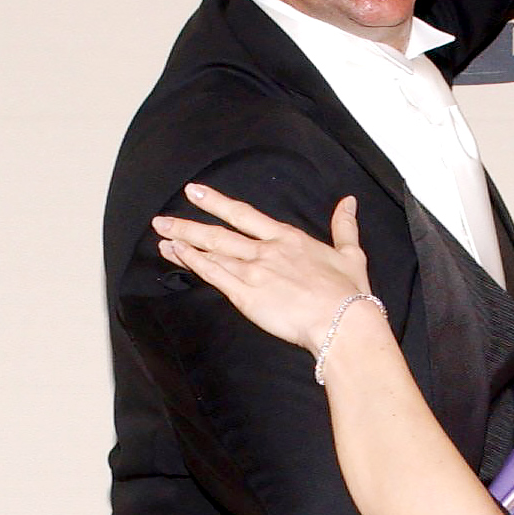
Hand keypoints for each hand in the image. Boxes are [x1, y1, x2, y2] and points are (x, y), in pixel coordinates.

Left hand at [153, 185, 372, 356]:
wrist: (342, 322)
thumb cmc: (349, 294)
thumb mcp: (351, 255)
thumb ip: (345, 227)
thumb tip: (349, 202)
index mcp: (288, 239)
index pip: (246, 215)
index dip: (217, 202)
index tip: (196, 192)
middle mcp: (266, 250)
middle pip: (220, 232)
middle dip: (190, 222)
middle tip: (163, 217)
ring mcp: (253, 272)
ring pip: (212, 252)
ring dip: (184, 242)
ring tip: (162, 235)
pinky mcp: (246, 295)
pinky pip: (213, 275)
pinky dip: (193, 263)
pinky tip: (176, 255)